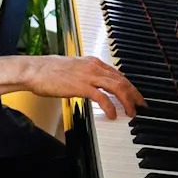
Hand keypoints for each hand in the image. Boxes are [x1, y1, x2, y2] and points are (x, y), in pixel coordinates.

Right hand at [25, 55, 144, 119]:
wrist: (35, 70)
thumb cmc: (49, 70)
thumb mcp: (73, 68)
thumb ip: (86, 73)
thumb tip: (94, 83)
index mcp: (93, 62)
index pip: (118, 74)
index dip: (129, 85)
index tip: (135, 95)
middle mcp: (94, 67)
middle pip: (122, 80)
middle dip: (135, 94)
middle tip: (141, 105)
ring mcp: (89, 76)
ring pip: (117, 87)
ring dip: (128, 101)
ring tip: (132, 112)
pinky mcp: (81, 87)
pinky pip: (102, 98)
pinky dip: (111, 107)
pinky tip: (113, 115)